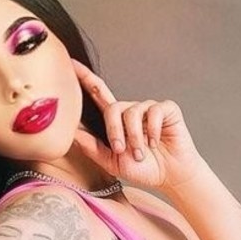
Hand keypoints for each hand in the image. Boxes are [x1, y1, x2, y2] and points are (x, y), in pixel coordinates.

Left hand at [71, 58, 206, 192]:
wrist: (170, 176)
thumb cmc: (143, 169)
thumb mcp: (112, 162)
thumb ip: (92, 148)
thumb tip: (72, 134)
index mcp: (116, 120)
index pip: (98, 93)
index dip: (85, 78)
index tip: (71, 64)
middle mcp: (131, 110)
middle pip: (113, 108)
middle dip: (114, 131)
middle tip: (121, 150)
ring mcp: (148, 108)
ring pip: (132, 113)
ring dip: (135, 137)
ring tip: (141, 153)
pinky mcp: (166, 109)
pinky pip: (154, 112)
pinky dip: (153, 131)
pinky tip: (155, 142)